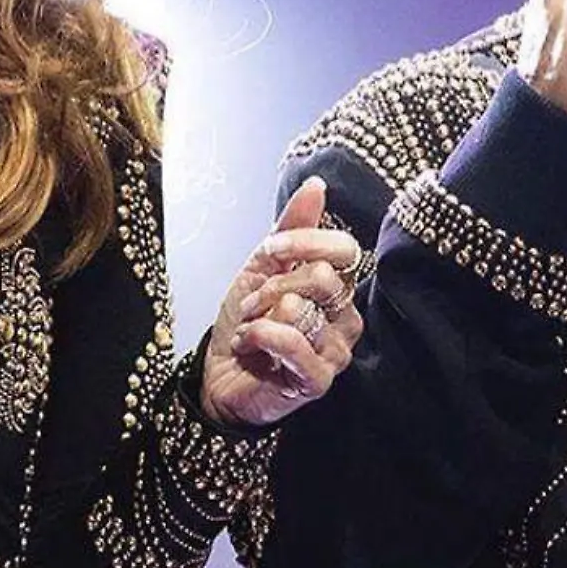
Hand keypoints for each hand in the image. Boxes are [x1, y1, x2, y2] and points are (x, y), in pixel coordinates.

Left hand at [199, 177, 364, 428]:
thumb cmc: (247, 319)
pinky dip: (259, 336)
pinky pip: (291, 342)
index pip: (345, 249)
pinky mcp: (318, 380)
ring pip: (300, 309)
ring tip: (251, 328)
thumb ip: (292, 228)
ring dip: (258, 315)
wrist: (220, 372)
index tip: (271, 248)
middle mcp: (345, 317)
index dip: (305, 242)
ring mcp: (336, 351)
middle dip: (272, 285)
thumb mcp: (263, 265)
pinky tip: (250, 345)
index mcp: (337, 286)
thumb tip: (317, 186)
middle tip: (253, 303)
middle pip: (321, 278)